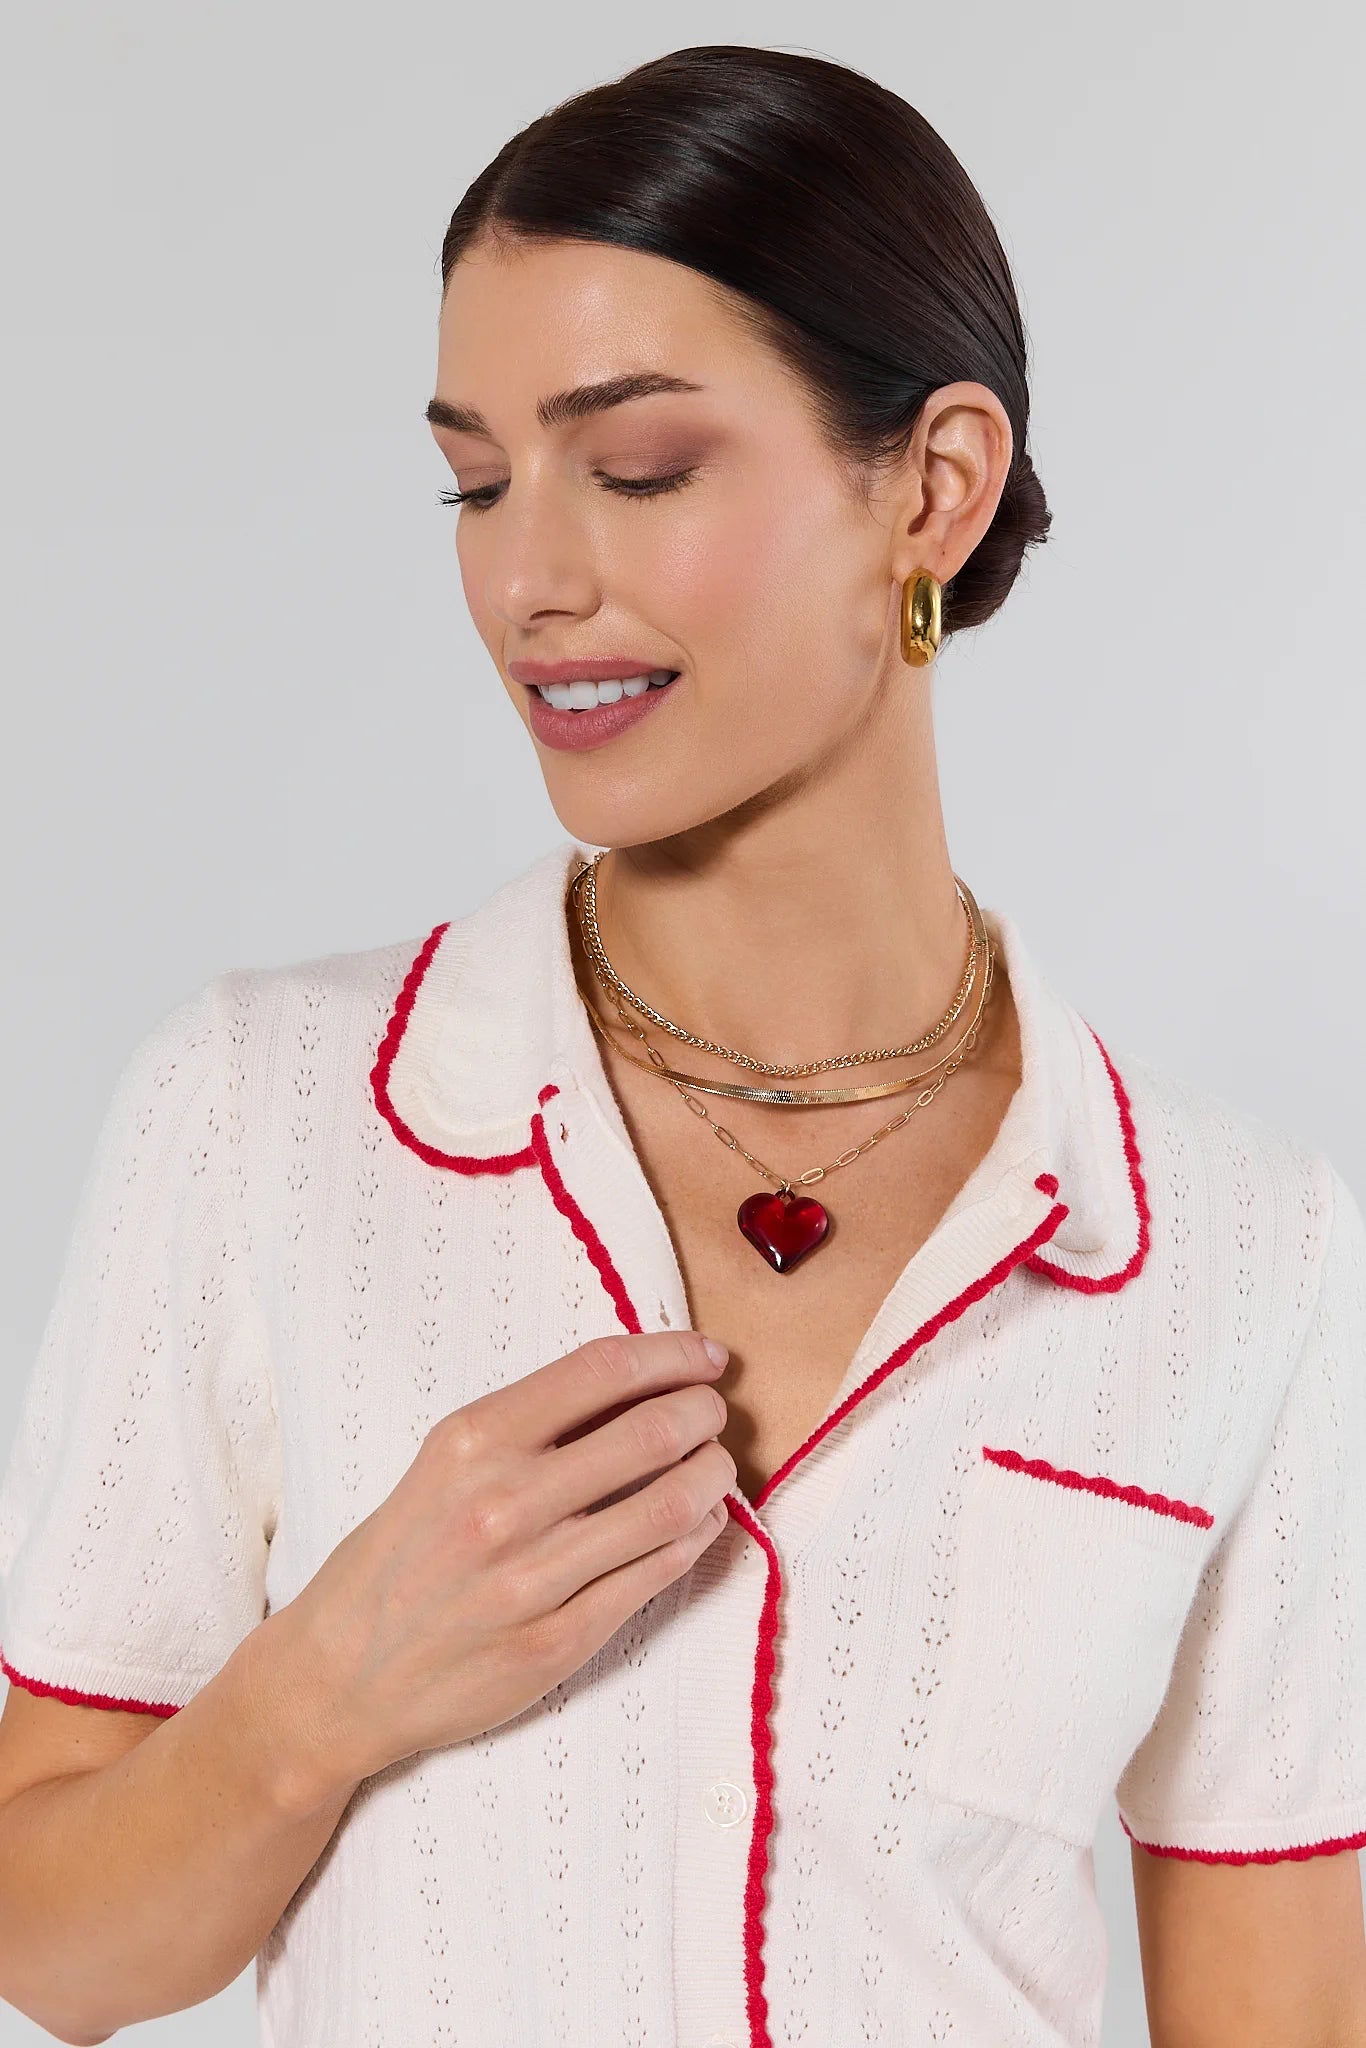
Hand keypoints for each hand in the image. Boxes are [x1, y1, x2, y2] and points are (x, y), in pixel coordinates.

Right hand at [268, 1331, 735, 1793]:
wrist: (342, 1675)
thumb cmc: (399, 1557)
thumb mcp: (444, 1464)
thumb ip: (531, 1426)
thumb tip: (639, 1383)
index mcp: (473, 1441)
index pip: (602, 1372)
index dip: (672, 1355)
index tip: (707, 1356)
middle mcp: (504, 1503)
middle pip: (651, 1433)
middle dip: (704, 1413)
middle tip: (714, 1414)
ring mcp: (533, 1578)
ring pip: (668, 1507)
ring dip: (712, 1476)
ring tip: (715, 1466)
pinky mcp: (558, 1641)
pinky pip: (656, 1574)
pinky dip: (696, 1538)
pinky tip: (700, 1523)